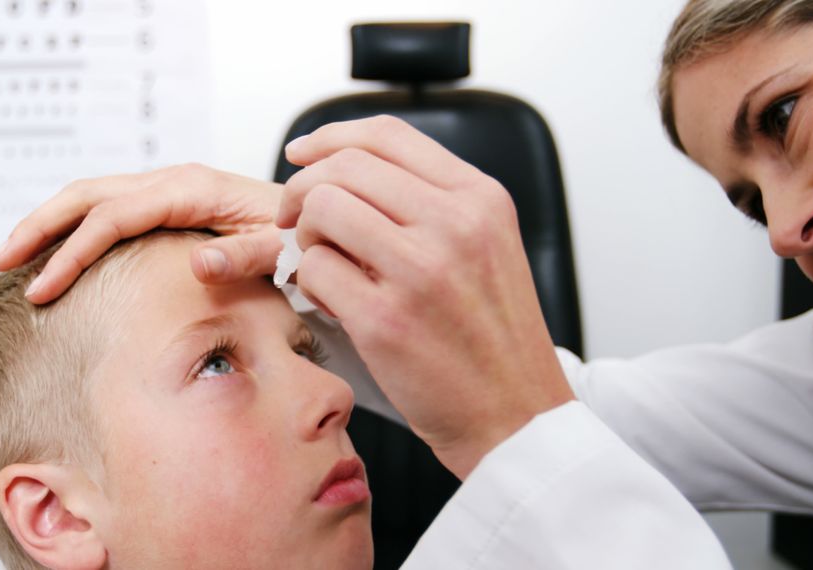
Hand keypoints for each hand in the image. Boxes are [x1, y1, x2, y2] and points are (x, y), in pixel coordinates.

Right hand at [0, 164, 283, 302]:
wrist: (318, 216)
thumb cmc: (301, 234)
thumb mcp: (283, 249)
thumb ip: (246, 255)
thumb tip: (198, 263)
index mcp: (191, 190)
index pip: (113, 218)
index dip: (72, 253)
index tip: (41, 290)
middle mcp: (172, 182)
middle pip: (87, 195)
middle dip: (38, 226)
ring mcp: (168, 190)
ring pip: (92, 197)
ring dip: (48, 223)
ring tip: (11, 256)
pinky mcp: (169, 203)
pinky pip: (110, 208)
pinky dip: (74, 227)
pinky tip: (57, 252)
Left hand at [279, 115, 573, 477]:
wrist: (516, 415)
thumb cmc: (492, 336)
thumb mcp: (487, 246)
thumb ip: (432, 202)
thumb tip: (346, 170)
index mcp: (479, 198)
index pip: (386, 135)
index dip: (330, 137)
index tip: (301, 154)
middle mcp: (455, 224)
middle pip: (344, 167)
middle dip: (303, 190)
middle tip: (296, 222)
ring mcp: (420, 270)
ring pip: (322, 209)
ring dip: (304, 236)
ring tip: (323, 266)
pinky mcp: (385, 320)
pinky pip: (313, 269)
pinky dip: (309, 283)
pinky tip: (331, 303)